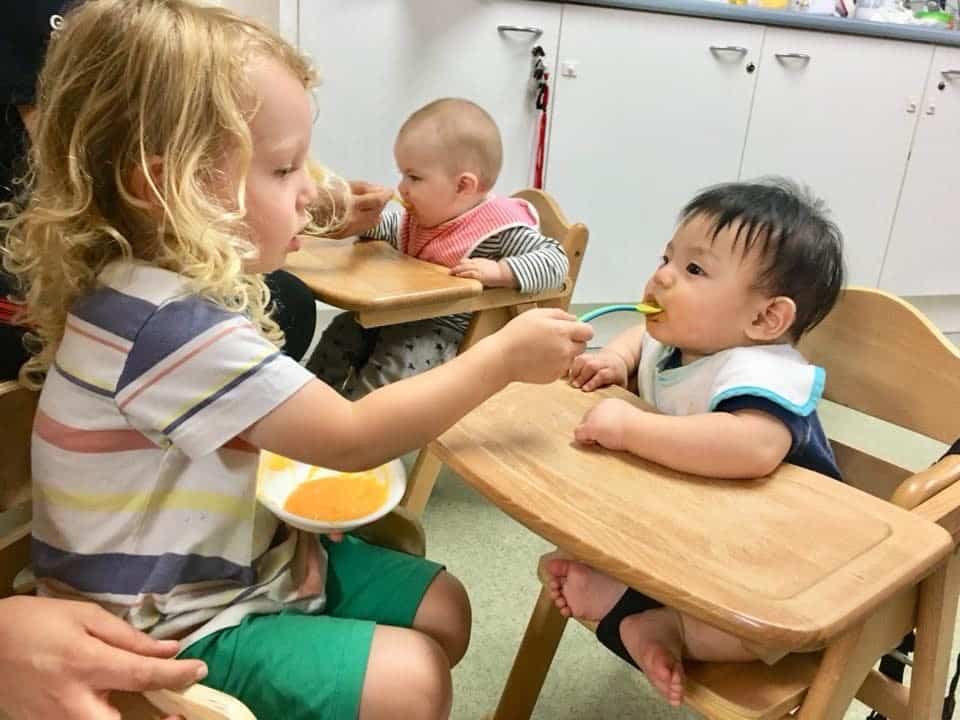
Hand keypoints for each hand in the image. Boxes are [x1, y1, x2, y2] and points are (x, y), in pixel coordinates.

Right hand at [0, 596, 206, 719]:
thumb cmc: (37, 622)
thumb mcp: (85, 616)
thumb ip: (129, 638)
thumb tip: (170, 650)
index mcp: (86, 664)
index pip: (144, 675)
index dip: (178, 675)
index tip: (200, 670)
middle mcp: (71, 701)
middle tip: (176, 715)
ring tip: (157, 716)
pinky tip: (113, 711)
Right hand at [328, 181, 392, 237]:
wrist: (305, 211)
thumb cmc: (323, 194)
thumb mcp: (344, 185)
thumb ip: (365, 187)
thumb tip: (382, 190)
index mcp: (351, 205)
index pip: (377, 201)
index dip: (386, 195)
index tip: (390, 191)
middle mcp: (354, 220)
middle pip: (378, 212)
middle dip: (381, 203)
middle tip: (378, 195)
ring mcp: (351, 230)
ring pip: (374, 221)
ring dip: (375, 212)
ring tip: (368, 204)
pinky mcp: (348, 236)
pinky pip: (365, 227)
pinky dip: (368, 220)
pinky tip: (361, 213)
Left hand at [450, 258, 514, 286]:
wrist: (504, 272)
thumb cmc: (497, 271)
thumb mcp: (488, 265)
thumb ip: (481, 266)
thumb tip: (475, 269)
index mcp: (480, 261)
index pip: (468, 261)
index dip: (461, 264)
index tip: (456, 267)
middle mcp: (478, 263)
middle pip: (464, 264)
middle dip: (456, 267)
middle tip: (450, 271)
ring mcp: (478, 269)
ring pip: (464, 268)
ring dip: (456, 271)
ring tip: (451, 274)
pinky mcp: (479, 275)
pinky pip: (469, 274)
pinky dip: (462, 274)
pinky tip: (458, 276)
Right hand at [493, 308, 592, 384]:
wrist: (502, 358)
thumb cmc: (516, 334)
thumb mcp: (537, 314)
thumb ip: (560, 314)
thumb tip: (575, 319)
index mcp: (563, 331)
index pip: (588, 332)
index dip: (581, 330)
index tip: (573, 330)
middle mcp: (566, 349)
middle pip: (583, 346)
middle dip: (573, 342)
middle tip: (555, 339)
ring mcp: (561, 365)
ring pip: (572, 358)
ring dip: (564, 354)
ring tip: (545, 350)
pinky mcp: (555, 376)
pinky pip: (562, 368)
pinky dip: (555, 364)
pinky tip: (540, 359)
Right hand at [567, 349, 628, 390]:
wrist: (617, 360)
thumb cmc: (617, 378)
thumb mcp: (619, 386)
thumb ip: (611, 392)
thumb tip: (601, 402)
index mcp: (614, 371)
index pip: (603, 375)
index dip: (593, 382)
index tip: (584, 390)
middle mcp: (605, 362)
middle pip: (591, 365)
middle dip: (581, 376)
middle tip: (575, 386)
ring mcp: (596, 356)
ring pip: (583, 360)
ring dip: (575, 371)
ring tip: (570, 381)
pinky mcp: (588, 354)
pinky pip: (578, 358)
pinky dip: (573, 367)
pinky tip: (570, 376)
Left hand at [574, 398, 637, 450]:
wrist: (638, 428)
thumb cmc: (638, 426)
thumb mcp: (628, 418)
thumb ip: (618, 419)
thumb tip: (616, 428)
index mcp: (610, 403)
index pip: (598, 413)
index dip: (602, 424)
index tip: (612, 431)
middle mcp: (599, 406)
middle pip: (588, 418)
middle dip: (595, 429)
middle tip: (608, 437)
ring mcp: (593, 416)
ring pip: (583, 426)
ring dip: (591, 435)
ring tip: (604, 439)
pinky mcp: (589, 427)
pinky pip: (579, 434)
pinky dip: (585, 440)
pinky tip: (596, 442)